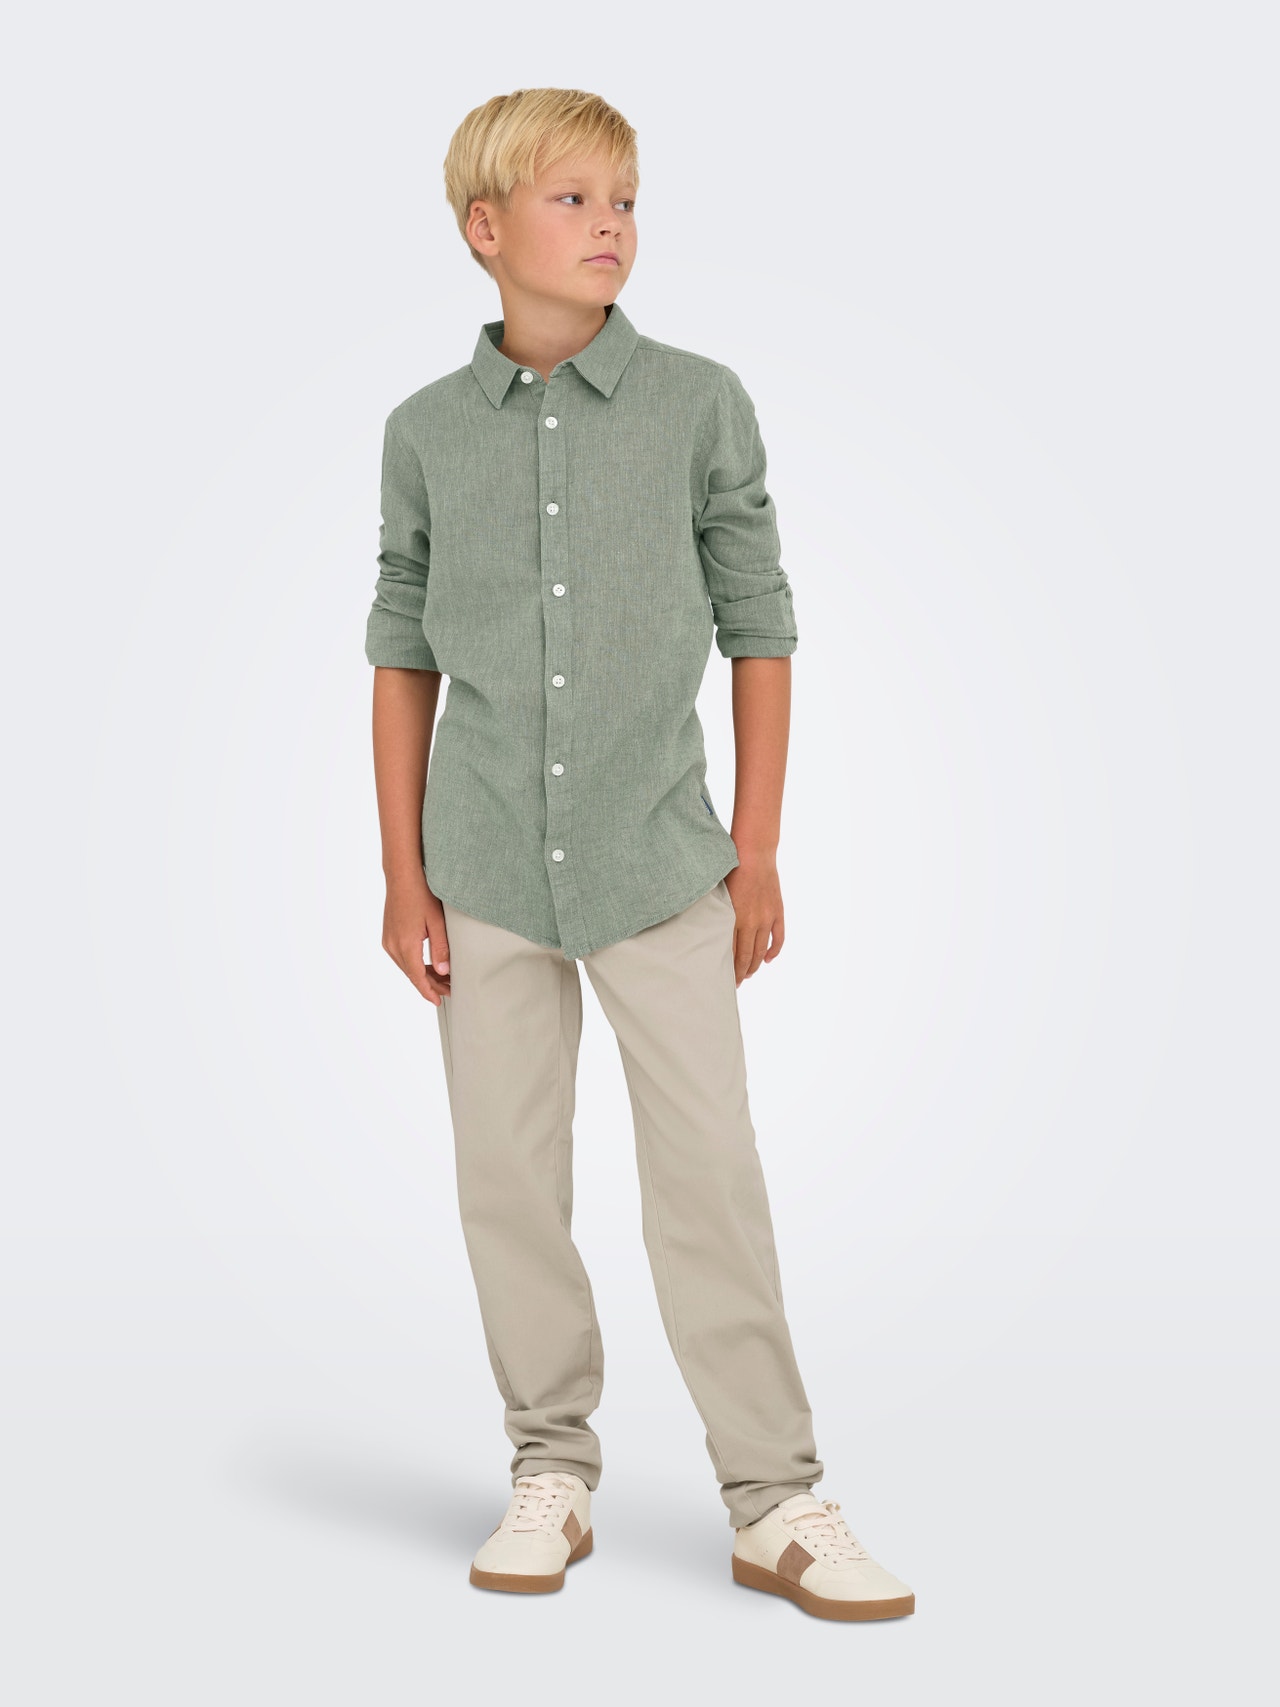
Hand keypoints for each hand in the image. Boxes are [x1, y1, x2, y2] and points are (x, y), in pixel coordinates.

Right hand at [382, 869, 451, 1005]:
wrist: (402, 876)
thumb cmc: (421, 894)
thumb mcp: (437, 922)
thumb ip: (441, 949)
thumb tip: (443, 972)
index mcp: (406, 945)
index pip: (418, 978)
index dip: (429, 992)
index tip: (438, 1001)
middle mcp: (393, 946)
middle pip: (412, 974)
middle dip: (430, 985)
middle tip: (449, 989)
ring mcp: (388, 941)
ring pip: (407, 967)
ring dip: (423, 975)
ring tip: (442, 978)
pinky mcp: (388, 936)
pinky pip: (401, 957)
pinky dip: (415, 964)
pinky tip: (428, 965)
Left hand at [723, 857, 784, 985]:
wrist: (754, 853)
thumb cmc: (731, 869)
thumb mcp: (719, 893)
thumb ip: (717, 913)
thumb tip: (708, 929)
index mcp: (735, 918)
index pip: (733, 953)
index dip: (730, 969)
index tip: (725, 978)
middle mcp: (753, 921)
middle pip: (747, 956)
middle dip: (741, 972)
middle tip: (735, 982)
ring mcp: (767, 918)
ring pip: (762, 950)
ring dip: (755, 964)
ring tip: (749, 973)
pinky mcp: (777, 911)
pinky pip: (778, 937)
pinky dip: (774, 950)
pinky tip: (768, 959)